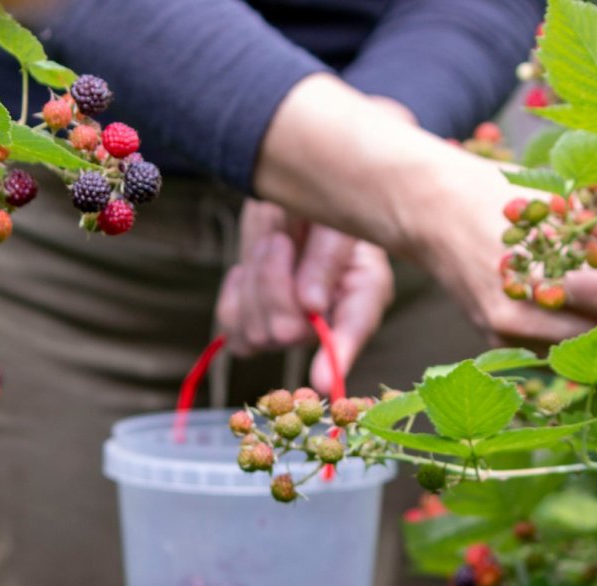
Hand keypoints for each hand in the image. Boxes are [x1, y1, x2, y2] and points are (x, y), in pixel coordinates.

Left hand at [213, 200, 394, 394]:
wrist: (288, 193)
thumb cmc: (321, 202)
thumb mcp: (333, 219)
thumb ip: (326, 258)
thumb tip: (311, 306)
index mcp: (364, 292)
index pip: (354, 329)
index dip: (338, 356)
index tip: (323, 381)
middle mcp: (330, 320)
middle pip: (286, 332)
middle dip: (273, 284)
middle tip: (281, 241)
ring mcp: (290, 327)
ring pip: (256, 334)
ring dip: (255, 282)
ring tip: (272, 244)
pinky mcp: (257, 323)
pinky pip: (233, 330)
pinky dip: (234, 296)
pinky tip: (248, 270)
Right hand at [254, 75, 596, 346]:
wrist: (429, 210)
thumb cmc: (502, 195)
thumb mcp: (568, 200)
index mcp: (543, 270)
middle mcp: (524, 312)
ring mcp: (508, 332)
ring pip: (585, 345)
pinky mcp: (498, 338)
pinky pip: (556, 345)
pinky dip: (581, 327)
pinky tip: (589, 301)